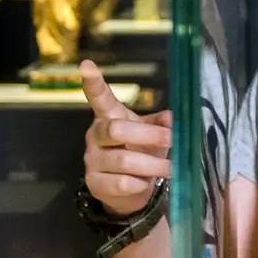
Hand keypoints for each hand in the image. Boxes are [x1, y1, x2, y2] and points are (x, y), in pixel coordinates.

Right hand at [80, 59, 170, 217]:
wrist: (127, 192)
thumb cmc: (140, 154)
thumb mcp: (152, 136)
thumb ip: (160, 125)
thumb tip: (171, 117)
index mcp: (108, 117)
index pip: (99, 97)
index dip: (93, 82)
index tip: (87, 65)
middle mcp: (96, 136)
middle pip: (116, 130)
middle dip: (148, 135)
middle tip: (170, 139)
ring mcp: (92, 160)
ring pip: (123, 161)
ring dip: (152, 165)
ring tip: (170, 168)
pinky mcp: (95, 183)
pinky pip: (121, 183)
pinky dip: (140, 184)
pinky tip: (146, 183)